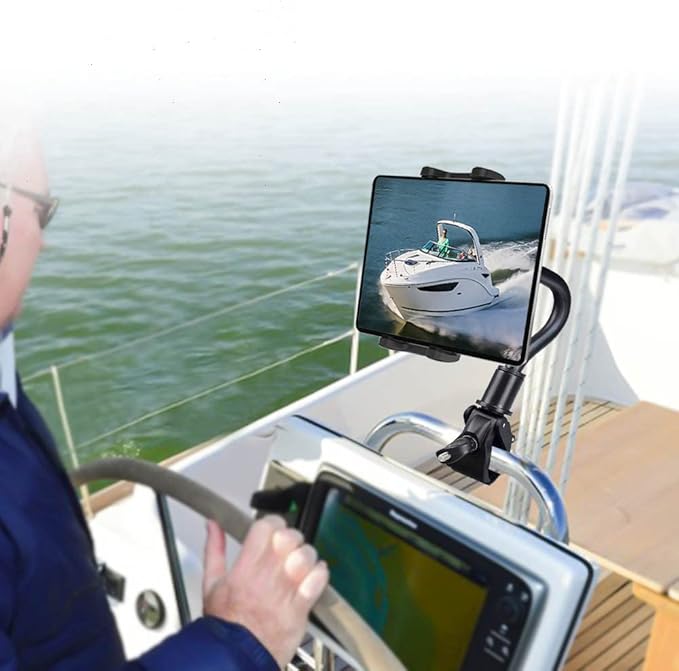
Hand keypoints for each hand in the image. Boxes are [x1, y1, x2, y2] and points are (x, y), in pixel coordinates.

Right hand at [202, 516, 328, 668]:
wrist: (235, 658)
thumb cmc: (225, 623)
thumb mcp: (212, 583)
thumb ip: (214, 550)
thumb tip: (213, 525)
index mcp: (245, 568)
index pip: (266, 526)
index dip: (272, 522)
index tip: (272, 529)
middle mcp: (267, 576)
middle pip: (290, 537)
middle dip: (291, 537)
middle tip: (286, 547)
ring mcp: (286, 591)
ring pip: (307, 555)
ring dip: (306, 555)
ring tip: (299, 562)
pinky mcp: (301, 607)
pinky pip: (319, 579)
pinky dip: (319, 573)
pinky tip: (312, 576)